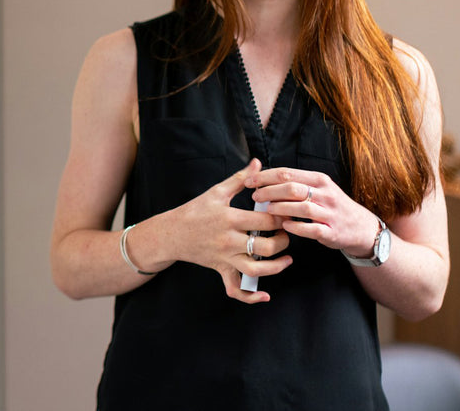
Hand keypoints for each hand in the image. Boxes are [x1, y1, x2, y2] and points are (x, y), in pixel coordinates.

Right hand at [168, 159, 291, 302]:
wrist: (171, 233)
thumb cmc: (195, 210)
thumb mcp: (216, 192)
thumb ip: (240, 179)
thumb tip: (258, 163)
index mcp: (229, 218)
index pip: (266, 221)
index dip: (282, 217)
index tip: (288, 213)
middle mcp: (229, 240)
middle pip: (266, 246)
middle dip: (283, 240)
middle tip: (286, 233)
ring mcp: (225, 258)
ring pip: (257, 270)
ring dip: (277, 267)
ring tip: (286, 258)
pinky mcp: (221, 270)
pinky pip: (236, 289)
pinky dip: (251, 297)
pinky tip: (265, 295)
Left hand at [245, 167, 380, 257]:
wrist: (360, 227)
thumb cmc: (331, 206)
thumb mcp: (318, 188)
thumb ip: (295, 183)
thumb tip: (263, 178)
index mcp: (319, 180)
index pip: (287, 173)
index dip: (265, 176)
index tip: (249, 181)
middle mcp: (325, 194)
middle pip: (292, 188)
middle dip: (269, 191)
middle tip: (255, 196)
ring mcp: (329, 213)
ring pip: (301, 207)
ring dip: (280, 208)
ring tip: (267, 210)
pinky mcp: (332, 231)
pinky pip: (312, 229)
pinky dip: (296, 227)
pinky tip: (284, 225)